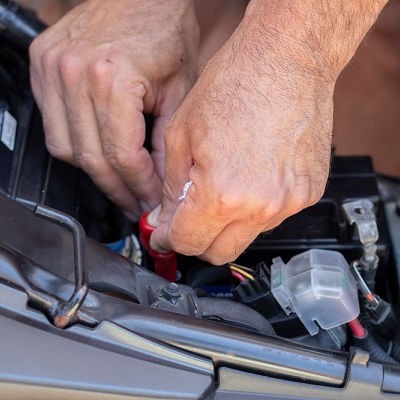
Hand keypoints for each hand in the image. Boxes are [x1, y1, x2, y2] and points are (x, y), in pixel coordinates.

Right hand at [29, 0, 198, 216]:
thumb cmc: (165, 30)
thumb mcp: (179, 90)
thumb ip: (166, 142)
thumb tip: (159, 183)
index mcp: (112, 79)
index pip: (122, 156)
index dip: (138, 187)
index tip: (149, 201)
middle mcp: (74, 74)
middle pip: (91, 158)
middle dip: (116, 189)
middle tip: (134, 203)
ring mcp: (52, 69)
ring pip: (66, 149)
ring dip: (93, 172)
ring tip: (118, 182)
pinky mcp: (42, 67)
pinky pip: (54, 127)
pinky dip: (76, 147)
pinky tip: (98, 152)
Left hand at [150, 6, 337, 264]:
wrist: (288, 58)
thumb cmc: (235, 84)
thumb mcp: (180, 135)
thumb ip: (170, 189)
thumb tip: (165, 221)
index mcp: (222, 193)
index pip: (187, 242)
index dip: (169, 240)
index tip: (164, 234)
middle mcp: (261, 207)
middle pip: (219, 253)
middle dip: (196, 241)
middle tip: (185, 219)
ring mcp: (289, 202)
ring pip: (246, 238)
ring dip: (226, 226)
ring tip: (218, 190)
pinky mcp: (309, 193)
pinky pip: (272, 217)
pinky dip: (253, 209)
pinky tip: (247, 179)